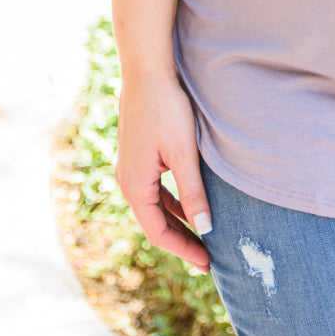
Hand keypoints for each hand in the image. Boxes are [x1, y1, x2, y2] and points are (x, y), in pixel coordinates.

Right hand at [115, 73, 212, 271]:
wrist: (148, 73)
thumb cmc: (166, 110)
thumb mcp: (183, 154)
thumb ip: (193, 192)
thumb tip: (205, 228)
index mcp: (134, 186)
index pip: (158, 232)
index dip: (183, 249)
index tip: (207, 262)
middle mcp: (128, 181)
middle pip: (155, 223)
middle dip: (181, 240)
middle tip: (207, 258)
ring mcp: (132, 169)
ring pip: (155, 206)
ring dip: (178, 222)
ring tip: (202, 236)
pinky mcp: (139, 156)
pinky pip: (155, 190)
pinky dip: (173, 202)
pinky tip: (191, 205)